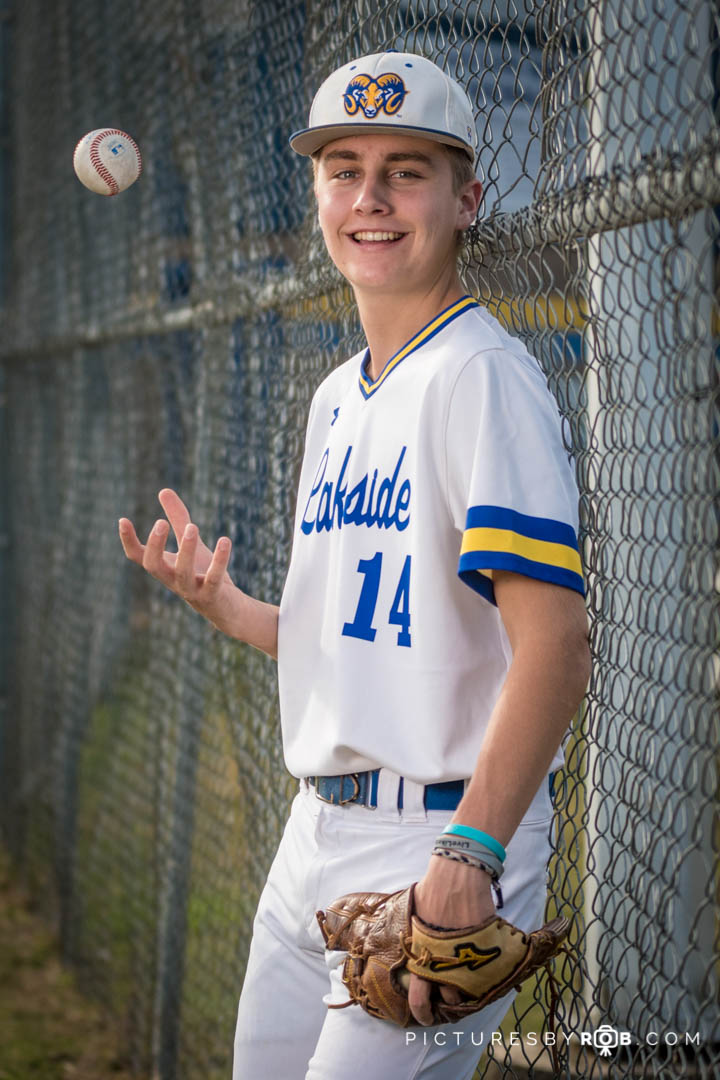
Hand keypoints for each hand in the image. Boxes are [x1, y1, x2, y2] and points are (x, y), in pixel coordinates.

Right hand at [118, 488, 237, 634]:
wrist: (228, 608)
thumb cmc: (203, 573)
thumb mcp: (190, 543)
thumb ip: (178, 519)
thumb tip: (163, 490)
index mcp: (164, 567)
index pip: (138, 556)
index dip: (128, 541)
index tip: (122, 520)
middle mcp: (172, 580)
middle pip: (154, 566)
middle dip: (155, 545)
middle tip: (160, 522)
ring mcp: (191, 590)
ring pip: (183, 573)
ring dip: (187, 550)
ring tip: (193, 527)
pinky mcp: (212, 595)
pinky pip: (213, 578)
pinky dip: (219, 560)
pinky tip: (224, 541)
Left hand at [408, 855, 496, 1025]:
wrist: (456, 874)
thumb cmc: (431, 890)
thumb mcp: (413, 917)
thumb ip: (414, 939)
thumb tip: (409, 947)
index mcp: (421, 956)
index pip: (418, 997)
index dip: (422, 1013)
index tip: (425, 1019)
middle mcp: (443, 962)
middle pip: (448, 998)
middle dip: (449, 1003)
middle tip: (451, 1000)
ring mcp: (466, 956)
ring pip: (469, 988)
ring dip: (468, 987)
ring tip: (468, 978)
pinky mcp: (485, 948)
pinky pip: (487, 971)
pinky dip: (486, 973)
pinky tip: (485, 968)